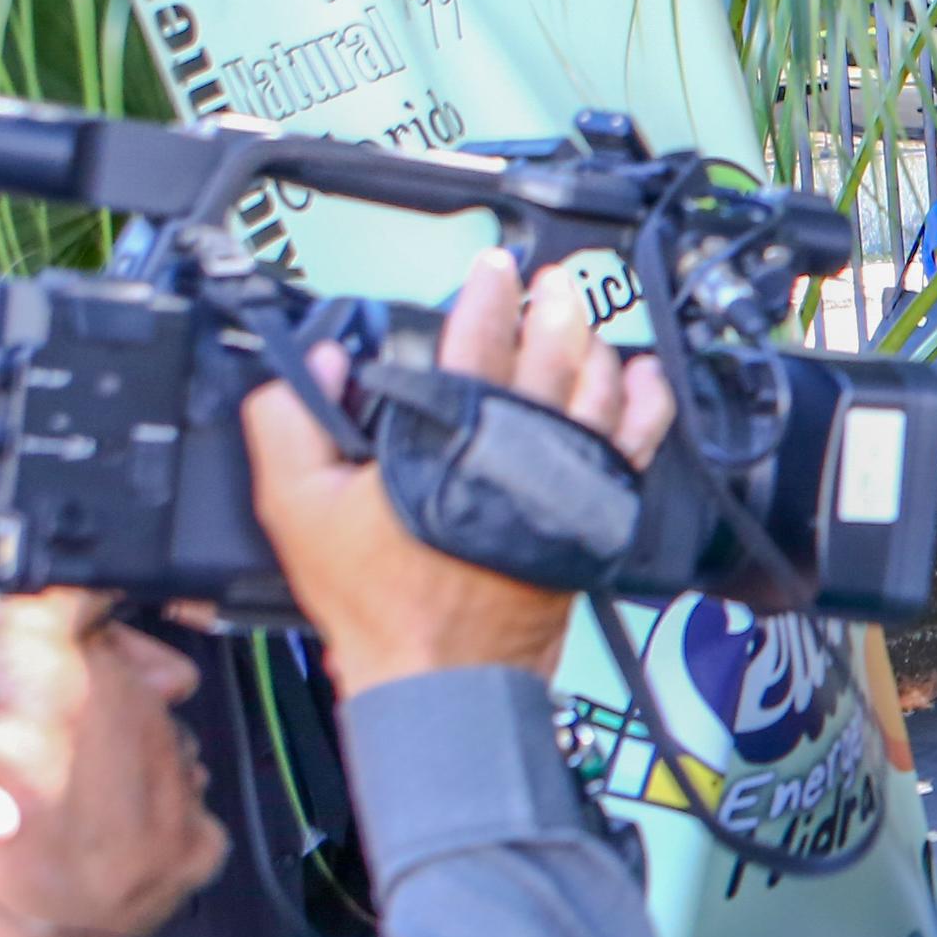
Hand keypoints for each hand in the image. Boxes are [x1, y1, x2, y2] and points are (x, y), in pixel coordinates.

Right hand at [243, 250, 675, 696]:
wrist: (440, 669)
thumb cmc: (377, 596)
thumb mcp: (297, 505)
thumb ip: (290, 421)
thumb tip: (317, 363)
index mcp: (449, 433)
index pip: (474, 338)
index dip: (484, 295)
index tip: (492, 268)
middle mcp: (522, 447)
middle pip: (552, 352)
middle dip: (554, 307)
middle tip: (552, 281)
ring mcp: (568, 479)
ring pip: (600, 389)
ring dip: (596, 345)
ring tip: (586, 321)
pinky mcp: (596, 512)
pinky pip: (637, 442)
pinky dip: (646, 403)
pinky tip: (644, 380)